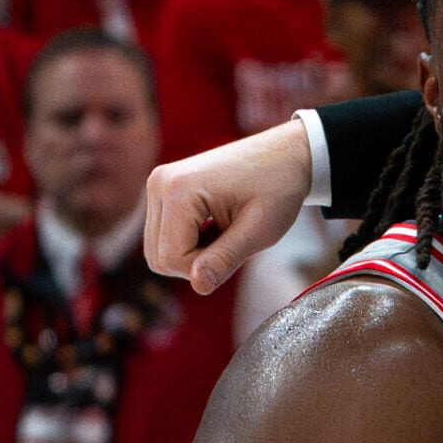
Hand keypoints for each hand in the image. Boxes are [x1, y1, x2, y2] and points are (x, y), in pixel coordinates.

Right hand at [144, 118, 312, 294]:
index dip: (204, 269)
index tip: (236, 249)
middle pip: (158, 257)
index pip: (171, 259)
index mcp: (178, 190)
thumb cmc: (278, 188)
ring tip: (226, 233)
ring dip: (194, 254)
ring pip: (158, 250)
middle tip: (233, 243)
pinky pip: (164, 236)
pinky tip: (217, 227)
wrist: (284, 156)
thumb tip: (198, 286)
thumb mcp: (259, 231)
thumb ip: (225, 259)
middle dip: (196, 263)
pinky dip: (190, 242)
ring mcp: (158, 186)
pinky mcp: (164, 191)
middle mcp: (159, 184)